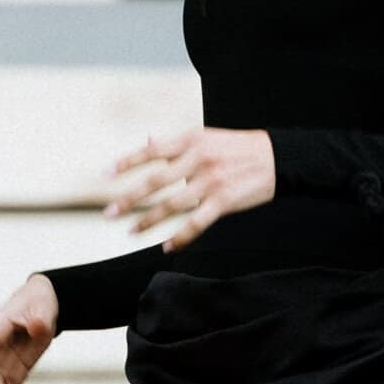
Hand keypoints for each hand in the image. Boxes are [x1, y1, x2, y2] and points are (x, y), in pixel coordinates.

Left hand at [105, 126, 276, 247]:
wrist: (277, 157)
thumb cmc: (239, 148)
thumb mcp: (207, 137)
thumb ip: (176, 143)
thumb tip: (147, 140)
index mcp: (191, 140)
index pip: (151, 151)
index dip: (126, 162)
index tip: (105, 174)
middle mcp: (198, 159)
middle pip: (155, 182)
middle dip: (129, 199)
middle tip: (110, 213)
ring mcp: (210, 181)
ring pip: (172, 205)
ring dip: (149, 221)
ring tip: (132, 232)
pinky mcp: (224, 201)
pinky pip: (196, 223)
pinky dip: (180, 237)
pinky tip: (167, 246)